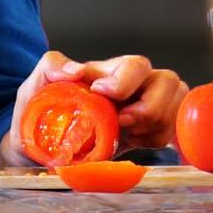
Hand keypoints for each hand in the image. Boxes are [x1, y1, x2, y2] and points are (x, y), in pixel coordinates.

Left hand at [0, 51, 187, 166]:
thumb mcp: (35, 87)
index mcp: (109, 72)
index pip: (135, 65)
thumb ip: (50, 67)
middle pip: (168, 81)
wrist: (44, 147)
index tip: (102, 95)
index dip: (126, 82)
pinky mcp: (154, 126)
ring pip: (177, 103)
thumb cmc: (42, 112)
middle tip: (122, 123)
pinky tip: (134, 142)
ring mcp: (148, 104)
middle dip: (150, 107)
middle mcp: (135, 84)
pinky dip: (156, 139)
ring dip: (156, 124)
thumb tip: (74, 71)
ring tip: (127, 134)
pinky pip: (172, 130)